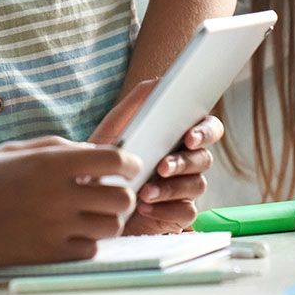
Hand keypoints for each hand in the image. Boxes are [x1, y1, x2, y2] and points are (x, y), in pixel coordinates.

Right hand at [0, 137, 139, 269]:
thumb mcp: (11, 151)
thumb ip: (53, 147)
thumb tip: (88, 150)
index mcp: (49, 164)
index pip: (113, 160)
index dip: (128, 162)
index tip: (127, 166)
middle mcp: (57, 196)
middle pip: (122, 197)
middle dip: (121, 193)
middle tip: (107, 193)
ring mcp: (54, 229)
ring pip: (111, 227)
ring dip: (105, 219)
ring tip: (89, 215)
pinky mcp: (48, 256)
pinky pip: (90, 251)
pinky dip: (87, 242)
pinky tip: (70, 234)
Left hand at [89, 81, 223, 233]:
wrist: (85, 197)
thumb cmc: (104, 158)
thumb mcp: (115, 127)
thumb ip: (137, 102)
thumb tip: (161, 79)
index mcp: (178, 137)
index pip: (209, 128)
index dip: (205, 131)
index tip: (189, 137)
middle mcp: (187, 163)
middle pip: (205, 159)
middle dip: (184, 162)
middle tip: (162, 167)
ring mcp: (184, 190)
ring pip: (197, 186)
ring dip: (170, 188)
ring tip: (144, 192)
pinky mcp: (176, 215)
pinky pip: (186, 213)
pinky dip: (166, 211)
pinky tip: (145, 208)